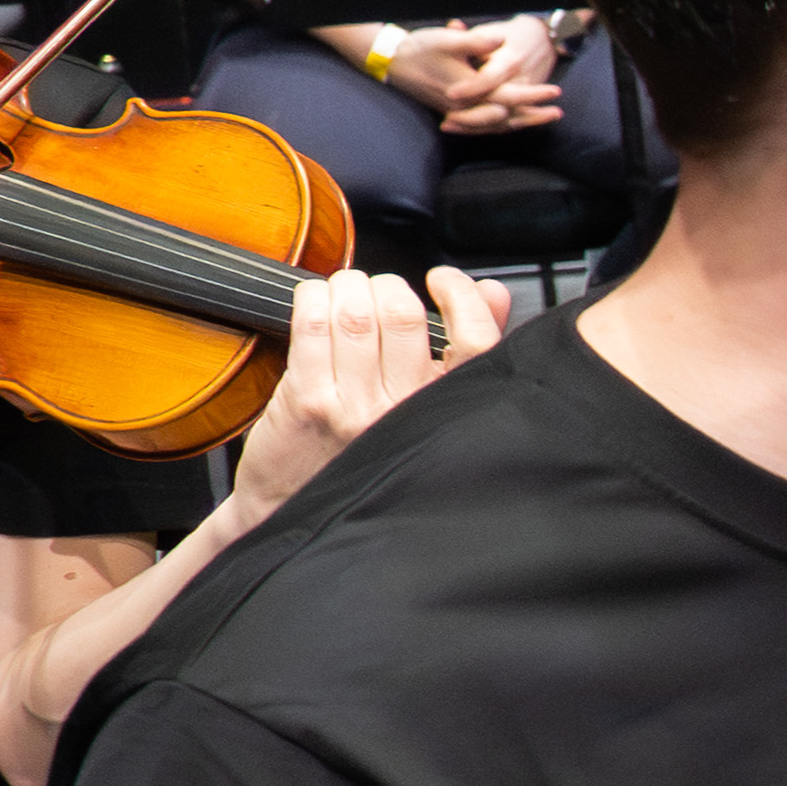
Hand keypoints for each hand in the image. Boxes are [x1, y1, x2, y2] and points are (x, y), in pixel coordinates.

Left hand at [228, 266, 499, 523]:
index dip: (461, 295)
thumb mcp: (427, 407)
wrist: (293, 504)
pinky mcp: (308, 401)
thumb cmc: (361, 452)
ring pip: (357, 314)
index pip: (475, 338)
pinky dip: (313, 298)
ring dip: (347, 286)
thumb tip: (494, 292)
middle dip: (387, 285)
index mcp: (443, 410)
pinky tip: (316, 300)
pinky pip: (313, 325)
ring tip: (345, 290)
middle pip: (405, 314)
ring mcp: (355, 408)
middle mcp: (404, 411)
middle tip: (378, 288)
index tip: (442, 281)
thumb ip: (467, 346)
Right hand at [393, 16, 570, 136]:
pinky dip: (500, 125)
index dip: (533, 95)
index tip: (555, 92)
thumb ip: (476, 42)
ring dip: (520, 122)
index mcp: (468, 90)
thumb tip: (501, 39)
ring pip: (495, 124)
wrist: (391, 62)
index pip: (509, 96)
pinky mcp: (452, 111)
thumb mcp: (448, 40)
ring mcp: (458, 111)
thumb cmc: (420, 48)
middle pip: (506, 117)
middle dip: (533, 116)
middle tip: (557, 113)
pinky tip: (511, 122)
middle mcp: (465, 106)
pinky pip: (482, 125)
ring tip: (541, 119)